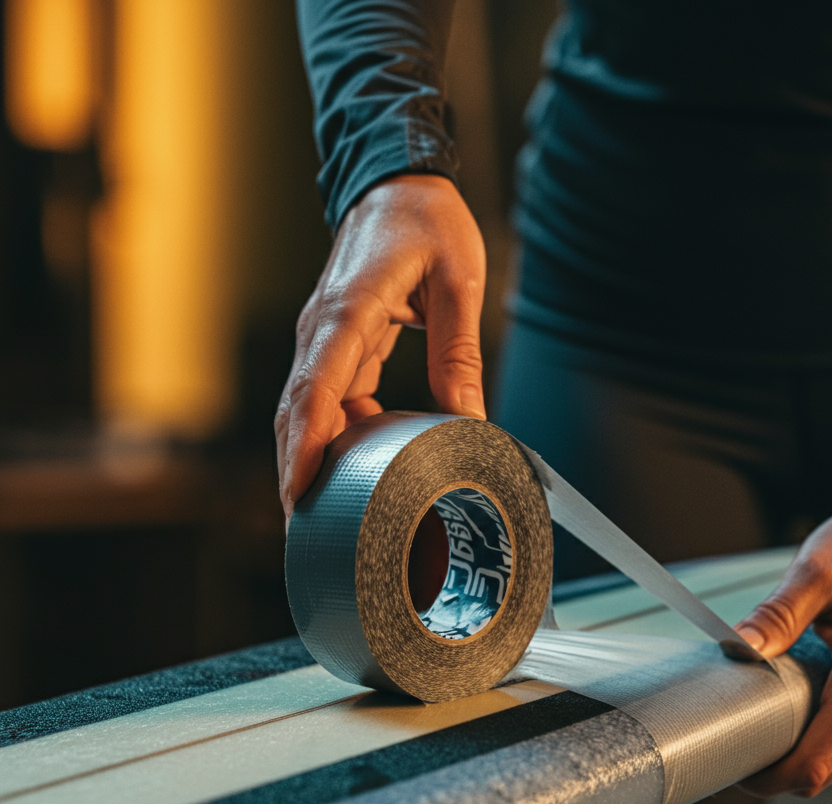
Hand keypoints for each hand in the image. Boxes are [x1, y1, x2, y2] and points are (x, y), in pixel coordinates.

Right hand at [275, 174, 486, 516]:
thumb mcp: (457, 283)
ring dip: (312, 457)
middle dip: (296, 470)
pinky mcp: (337, 341)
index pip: (316, 387)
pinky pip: (328, 396)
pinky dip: (338, 433)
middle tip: (307, 529)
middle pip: (297, 410)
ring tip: (329, 512)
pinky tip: (364, 462)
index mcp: (349, 311)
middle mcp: (323, 328)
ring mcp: (325, 336)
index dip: (304, 444)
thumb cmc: (427, 219)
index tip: (298, 492)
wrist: (396, 180)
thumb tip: (468, 420)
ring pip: (307, 408)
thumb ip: (457, 352)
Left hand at [734, 498, 831, 796]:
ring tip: (755, 726)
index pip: (815, 762)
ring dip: (798, 752)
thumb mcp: (818, 572)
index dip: (770, 776)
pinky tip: (788, 706)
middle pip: (826, 770)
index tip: (734, 767)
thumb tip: (740, 648)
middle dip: (779, 770)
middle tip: (734, 748)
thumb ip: (777, 616)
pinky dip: (818, 732)